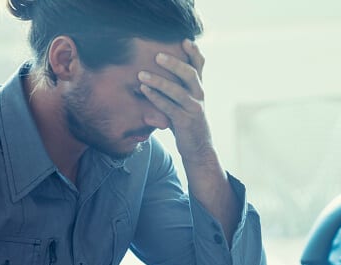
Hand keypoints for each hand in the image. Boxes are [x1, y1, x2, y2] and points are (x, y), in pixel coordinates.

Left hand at [138, 39, 213, 163]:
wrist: (198, 148)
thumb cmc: (186, 121)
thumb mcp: (185, 101)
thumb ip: (179, 85)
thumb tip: (160, 63)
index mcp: (198, 88)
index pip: (199, 66)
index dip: (194, 52)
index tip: (185, 40)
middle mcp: (199, 96)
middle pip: (190, 74)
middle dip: (174, 63)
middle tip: (157, 55)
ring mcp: (194, 109)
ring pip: (178, 91)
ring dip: (159, 81)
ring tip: (141, 74)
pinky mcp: (186, 122)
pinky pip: (170, 107)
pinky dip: (156, 98)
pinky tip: (144, 90)